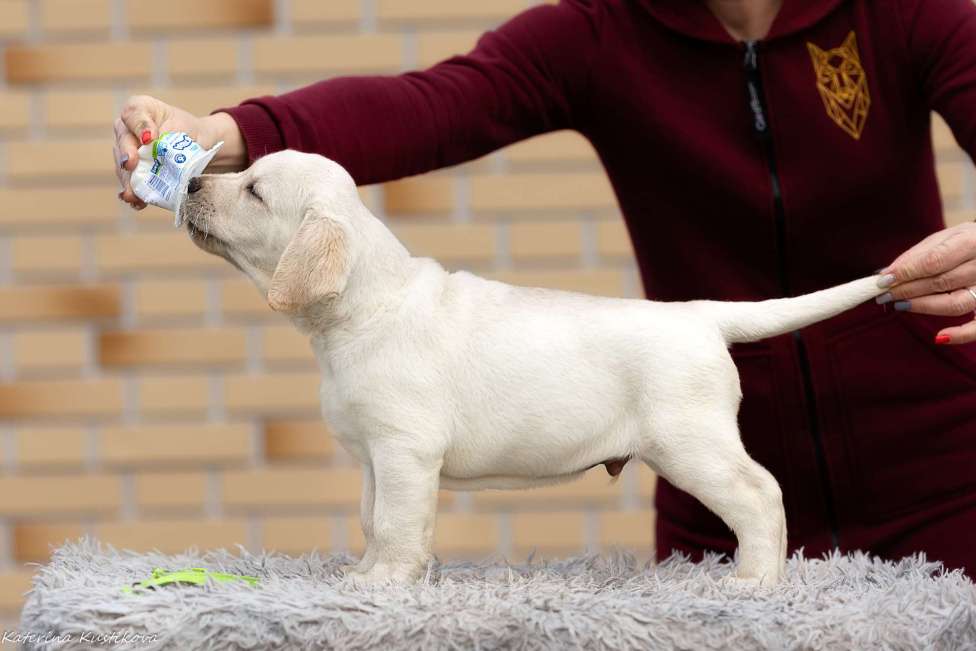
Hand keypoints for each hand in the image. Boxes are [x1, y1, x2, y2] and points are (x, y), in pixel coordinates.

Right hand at [113, 95, 245, 208]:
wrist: (197, 147)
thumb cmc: (189, 131)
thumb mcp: (186, 128)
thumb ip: (171, 137)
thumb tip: (158, 151)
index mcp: (140, 109)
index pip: (134, 115)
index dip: (140, 127)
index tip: (149, 139)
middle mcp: (127, 128)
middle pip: (123, 142)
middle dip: (127, 156)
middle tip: (131, 166)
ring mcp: (126, 150)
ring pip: (123, 166)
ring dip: (128, 181)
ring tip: (132, 194)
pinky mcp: (132, 171)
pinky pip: (130, 182)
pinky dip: (134, 193)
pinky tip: (137, 203)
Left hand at [876, 221, 975, 343]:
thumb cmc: (967, 242)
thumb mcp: (945, 237)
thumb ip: (918, 255)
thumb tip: (887, 274)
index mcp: (972, 241)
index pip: (934, 262)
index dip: (906, 273)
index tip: (883, 280)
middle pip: (941, 283)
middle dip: (907, 290)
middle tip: (884, 295)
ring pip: (955, 303)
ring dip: (923, 306)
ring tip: (899, 304)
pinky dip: (961, 334)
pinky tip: (939, 337)